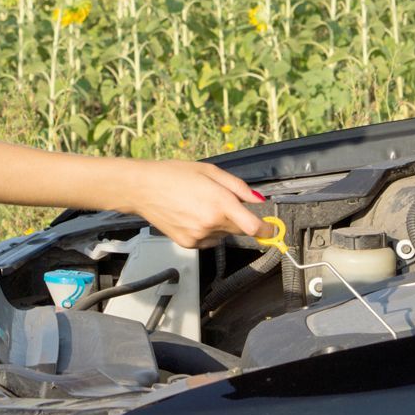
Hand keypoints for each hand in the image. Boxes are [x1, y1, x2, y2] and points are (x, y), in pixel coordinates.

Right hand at [119, 159, 272, 249]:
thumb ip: (237, 187)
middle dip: (238, 218)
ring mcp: (199, 236)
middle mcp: (211, 222)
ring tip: (200, 206)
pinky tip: (191, 215)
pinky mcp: (188, 244)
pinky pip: (208, 240)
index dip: (266, 230)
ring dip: (221, 224)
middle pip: (239, 229)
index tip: (271, 229)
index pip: (253, 227)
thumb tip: (258, 200)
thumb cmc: (174, 175)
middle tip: (220, 202)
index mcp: (219, 202)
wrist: (143, 189)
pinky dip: (207, 231)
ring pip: (223, 235)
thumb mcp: (210, 171)